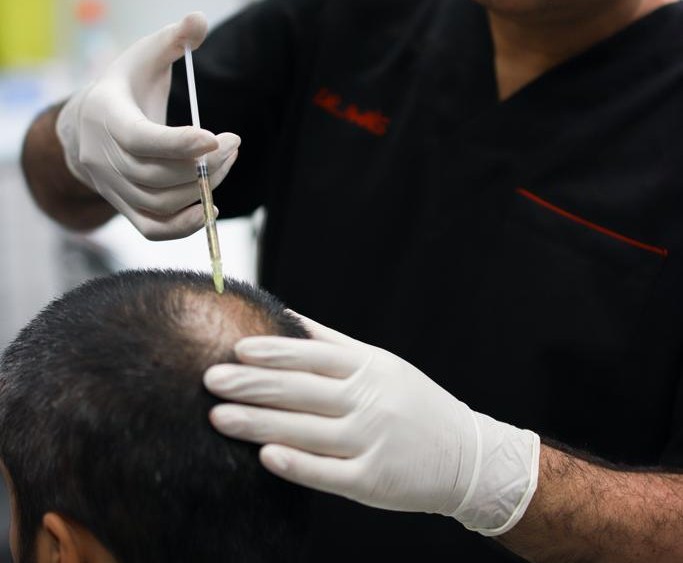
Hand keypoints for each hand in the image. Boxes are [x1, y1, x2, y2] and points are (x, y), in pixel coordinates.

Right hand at [56, 12, 239, 239]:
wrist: (85, 126)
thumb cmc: (125, 86)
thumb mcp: (144, 55)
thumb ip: (174, 38)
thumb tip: (199, 18)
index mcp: (106, 116)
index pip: (141, 139)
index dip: (179, 143)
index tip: (217, 138)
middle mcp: (103, 156)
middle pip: (157, 174)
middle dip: (204, 164)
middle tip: (234, 144)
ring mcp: (111, 186)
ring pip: (159, 201)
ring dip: (201, 187)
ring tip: (226, 162)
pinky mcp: (122, 205)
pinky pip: (152, 228)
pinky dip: (183, 226)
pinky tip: (209, 207)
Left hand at [204, 314, 539, 534]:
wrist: (465, 454)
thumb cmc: (412, 402)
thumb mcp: (379, 363)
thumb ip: (332, 343)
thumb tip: (287, 318)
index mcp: (367, 368)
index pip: (312, 355)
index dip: (273, 352)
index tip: (235, 349)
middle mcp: (368, 401)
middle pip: (301, 390)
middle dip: (252, 385)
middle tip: (209, 380)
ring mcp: (370, 441)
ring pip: (306, 430)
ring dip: (259, 423)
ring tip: (218, 417)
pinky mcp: (372, 481)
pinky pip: (329, 473)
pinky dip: (298, 465)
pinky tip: (266, 458)